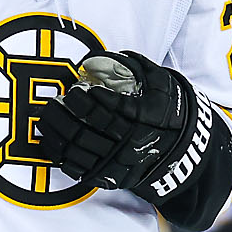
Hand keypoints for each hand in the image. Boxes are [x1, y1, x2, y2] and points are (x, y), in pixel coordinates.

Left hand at [39, 50, 213, 201]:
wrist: (183, 151)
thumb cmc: (169, 112)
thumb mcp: (163, 84)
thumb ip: (140, 68)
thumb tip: (113, 54)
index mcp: (144, 119)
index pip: (110, 109)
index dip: (89, 101)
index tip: (76, 90)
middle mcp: (130, 144)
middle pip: (89, 130)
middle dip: (67, 115)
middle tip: (55, 101)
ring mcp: (119, 164)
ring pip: (80, 151)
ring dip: (58, 134)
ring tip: (48, 118)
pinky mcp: (111, 178)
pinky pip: (80, 169)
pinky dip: (62, 157)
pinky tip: (51, 142)